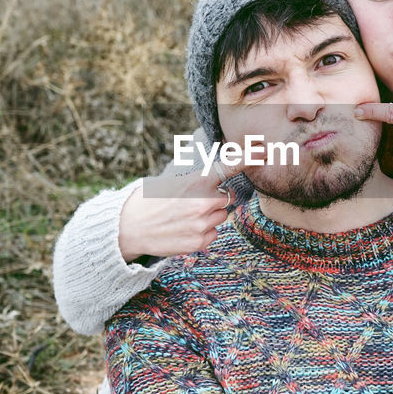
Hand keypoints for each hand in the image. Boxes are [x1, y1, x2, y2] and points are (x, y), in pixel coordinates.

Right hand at [117, 156, 245, 262]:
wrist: (128, 228)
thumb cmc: (149, 201)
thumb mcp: (171, 182)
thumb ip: (197, 183)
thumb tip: (217, 186)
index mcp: (195, 182)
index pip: (228, 167)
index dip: (249, 157)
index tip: (264, 151)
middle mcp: (203, 202)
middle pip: (227, 199)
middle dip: (216, 200)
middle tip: (192, 202)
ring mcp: (202, 224)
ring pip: (221, 217)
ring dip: (209, 216)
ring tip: (184, 217)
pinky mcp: (199, 242)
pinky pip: (213, 233)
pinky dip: (203, 232)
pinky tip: (183, 229)